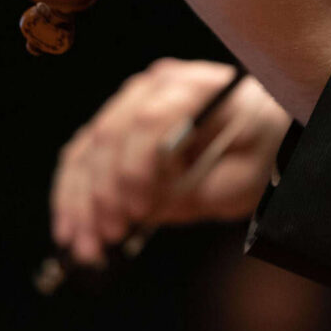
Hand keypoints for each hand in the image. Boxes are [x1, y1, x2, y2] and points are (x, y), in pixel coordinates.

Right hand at [51, 58, 291, 263]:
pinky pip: (81, 158)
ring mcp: (131, 102)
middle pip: (110, 132)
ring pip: (88, 149)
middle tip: (111, 233)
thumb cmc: (258, 148)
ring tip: (87, 245)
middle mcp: (157, 86)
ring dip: (80, 201)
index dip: (137, 166)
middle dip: (104, 190)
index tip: (140, 209)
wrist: (259, 130)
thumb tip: (148, 206)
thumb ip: (200, 190)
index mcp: (197, 86)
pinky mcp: (116, 125)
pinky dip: (72, 196)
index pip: (151, 119)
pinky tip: (71, 230)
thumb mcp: (244, 176)